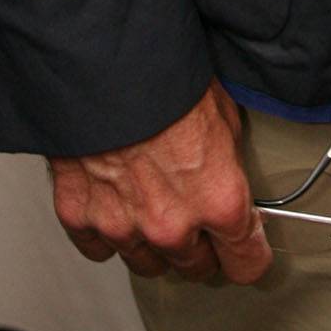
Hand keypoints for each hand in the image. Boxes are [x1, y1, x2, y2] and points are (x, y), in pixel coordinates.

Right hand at [48, 80, 270, 284]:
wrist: (105, 62)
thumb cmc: (166, 79)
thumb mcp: (223, 114)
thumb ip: (227, 162)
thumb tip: (228, 178)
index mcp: (219, 200)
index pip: (246, 263)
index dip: (249, 255)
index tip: (247, 251)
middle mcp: (172, 224)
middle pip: (195, 268)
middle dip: (201, 249)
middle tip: (198, 223)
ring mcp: (123, 226)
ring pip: (148, 264)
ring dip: (155, 244)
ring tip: (155, 209)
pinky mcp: (81, 217)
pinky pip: (99, 248)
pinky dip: (108, 232)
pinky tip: (116, 206)